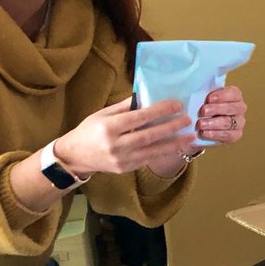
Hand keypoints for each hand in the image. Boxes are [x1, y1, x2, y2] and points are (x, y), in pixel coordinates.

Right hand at [55, 97, 193, 176]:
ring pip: (153, 151)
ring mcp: (122, 159)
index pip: (140, 117)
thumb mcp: (103, 114)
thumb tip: (147, 96)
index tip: (177, 105)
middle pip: (149, 135)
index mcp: (109, 127)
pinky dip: (164, 152)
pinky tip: (176, 146)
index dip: (160, 111)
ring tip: (190, 137)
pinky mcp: (126, 169)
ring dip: (174, 144)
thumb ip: (125, 106)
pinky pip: (148, 159)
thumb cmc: (89, 130)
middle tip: (188, 120)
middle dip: (171, 127)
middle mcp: (116, 145)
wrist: (74, 156)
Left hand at [194, 85, 247, 143]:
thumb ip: (203, 91)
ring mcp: (239, 122)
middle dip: (216, 109)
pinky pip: (228, 135)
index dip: (222, 96)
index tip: (208, 99)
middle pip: (232, 108)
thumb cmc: (203, 107)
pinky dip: (215, 134)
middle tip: (203, 111)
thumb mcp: (203, 96)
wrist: (202, 125)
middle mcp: (240, 108)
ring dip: (213, 123)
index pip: (233, 93)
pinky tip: (205, 133)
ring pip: (229, 122)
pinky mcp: (236, 135)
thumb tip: (196, 85)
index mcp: (234, 95)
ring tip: (200, 124)